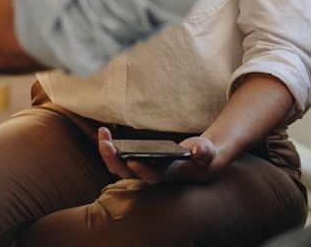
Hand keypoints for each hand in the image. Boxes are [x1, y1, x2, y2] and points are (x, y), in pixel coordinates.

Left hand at [96, 126, 222, 184]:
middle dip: (115, 160)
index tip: (130, 159)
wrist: (196, 161)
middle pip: (129, 173)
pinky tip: (104, 133)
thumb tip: (199, 150)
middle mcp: (152, 175)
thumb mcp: (207, 153)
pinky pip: (118, 158)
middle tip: (105, 144)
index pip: (152, 176)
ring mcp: (142, 170)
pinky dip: (110, 147)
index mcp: (169, 174)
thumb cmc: (201, 156)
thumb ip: (205, 153)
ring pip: (120, 167)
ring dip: (108, 153)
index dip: (142, 170)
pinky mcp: (137, 162)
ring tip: (103, 133)